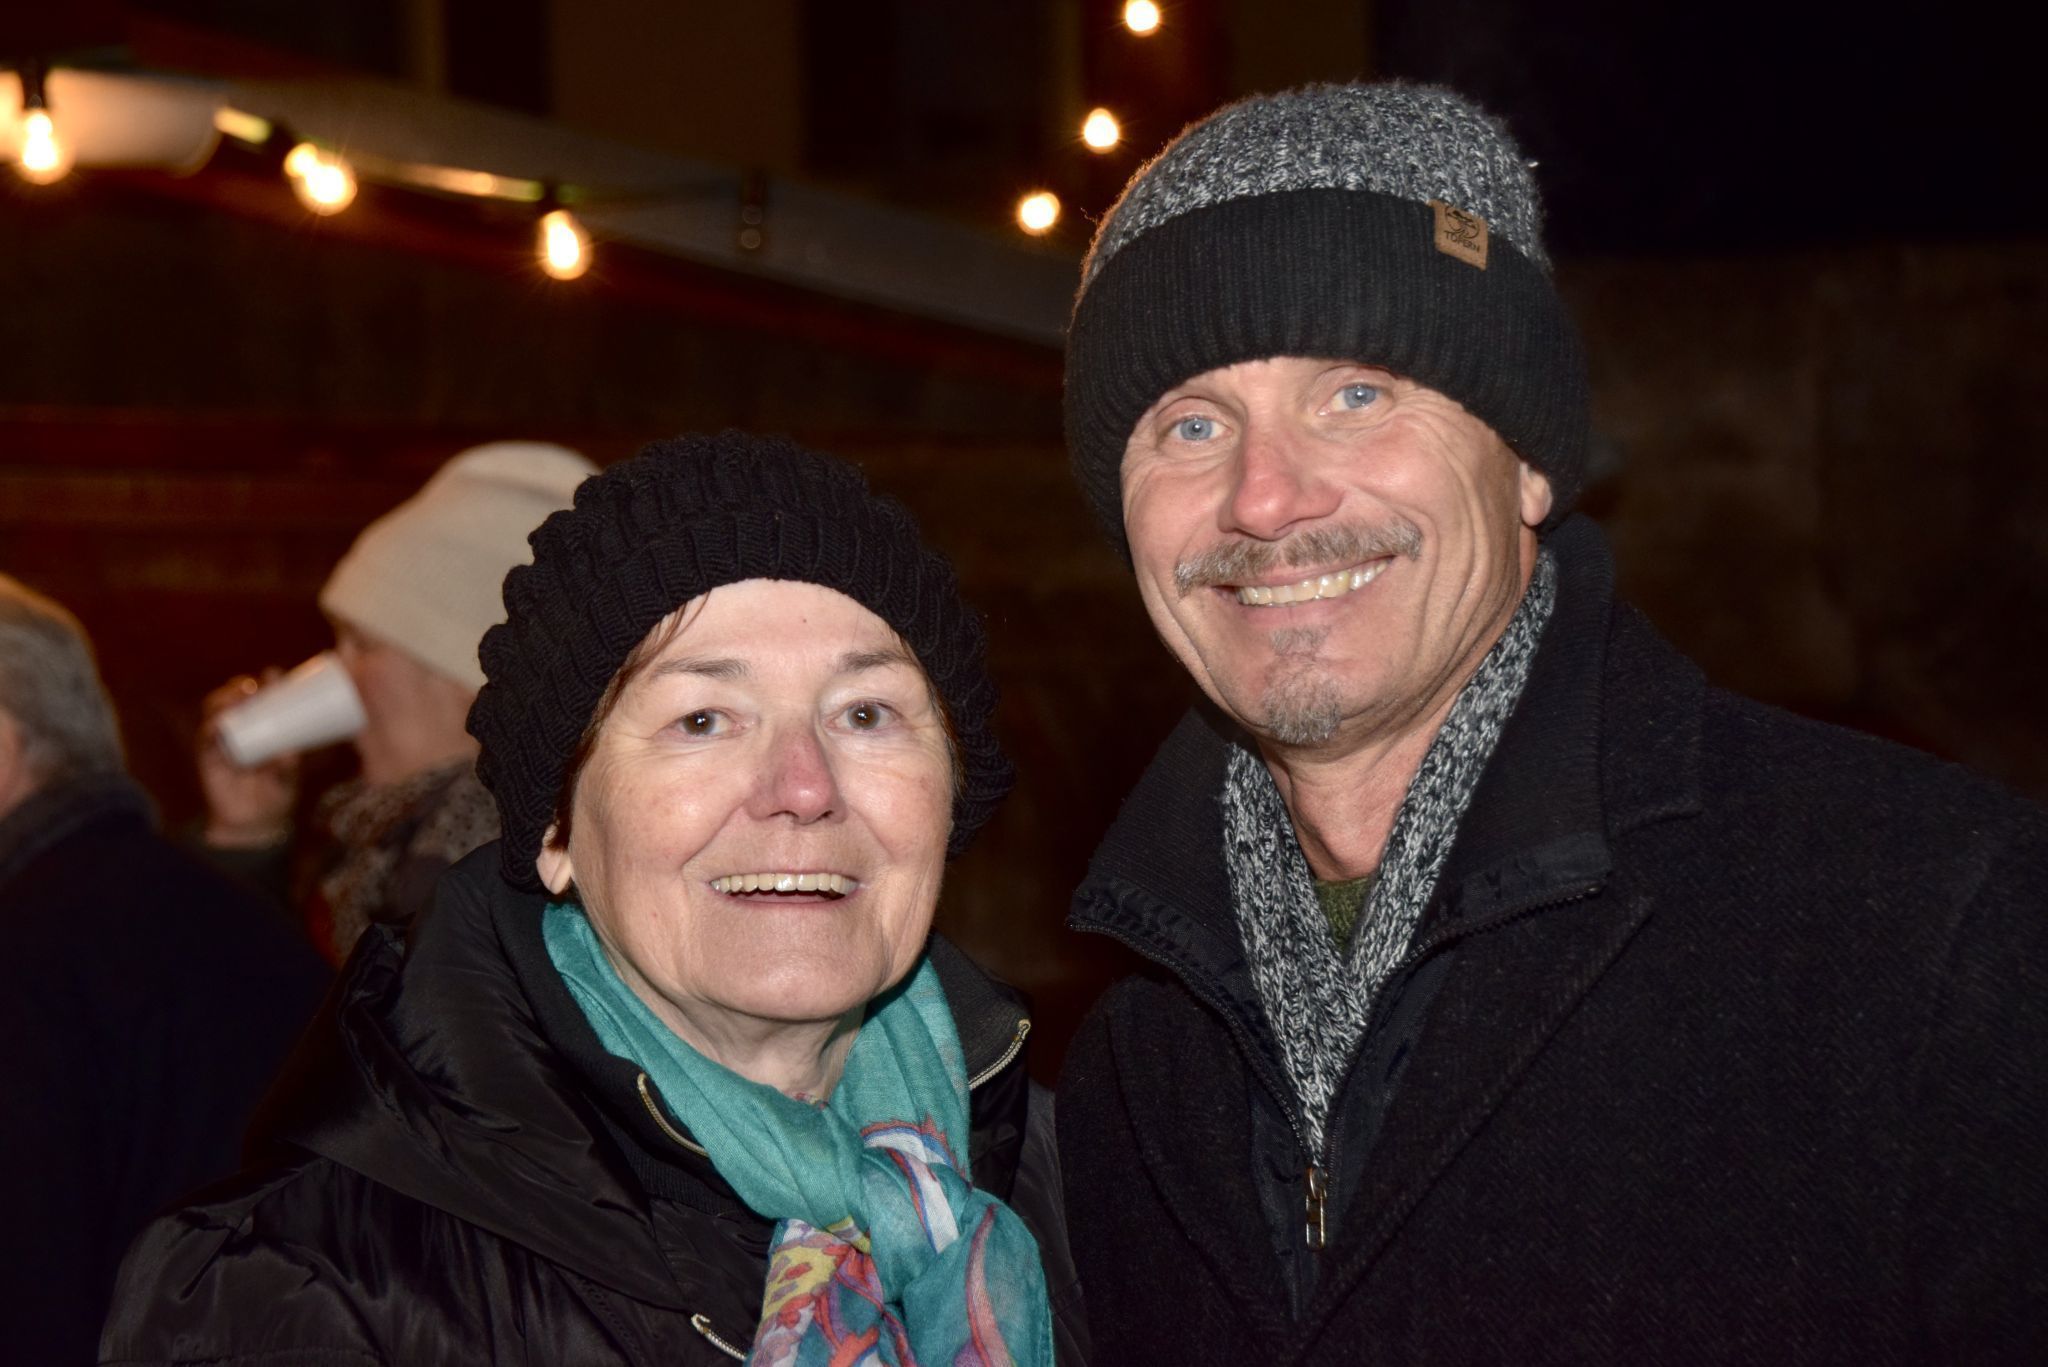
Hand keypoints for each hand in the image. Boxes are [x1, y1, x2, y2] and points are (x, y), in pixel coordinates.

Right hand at [197, 670, 300, 848]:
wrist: (255, 824)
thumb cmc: (277, 793)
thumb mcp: (288, 777)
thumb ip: (288, 767)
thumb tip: (289, 754)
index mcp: (262, 727)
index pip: (260, 698)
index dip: (265, 683)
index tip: (275, 673)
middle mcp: (240, 730)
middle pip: (234, 699)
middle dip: (240, 686)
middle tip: (255, 684)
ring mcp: (223, 742)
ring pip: (216, 713)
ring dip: (224, 701)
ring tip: (237, 697)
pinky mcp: (210, 758)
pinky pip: (206, 741)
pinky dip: (211, 730)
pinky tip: (217, 723)